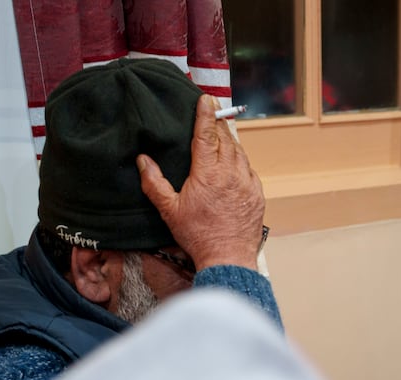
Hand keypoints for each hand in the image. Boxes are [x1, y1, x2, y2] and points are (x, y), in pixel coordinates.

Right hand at [137, 94, 265, 270]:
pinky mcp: (258, 195)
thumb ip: (154, 182)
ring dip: (230, 142)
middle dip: (217, 125)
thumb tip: (143, 160)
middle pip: (226, 139)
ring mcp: (247, 184)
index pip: (207, 135)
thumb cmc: (198, 236)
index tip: (206, 99)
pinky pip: (249, 170)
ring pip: (240, 153)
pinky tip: (233, 164)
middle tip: (211, 114)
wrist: (228, 258)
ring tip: (220, 136)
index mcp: (208, 173)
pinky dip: (241, 162)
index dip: (205, 115)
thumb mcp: (169, 210)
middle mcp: (231, 174)